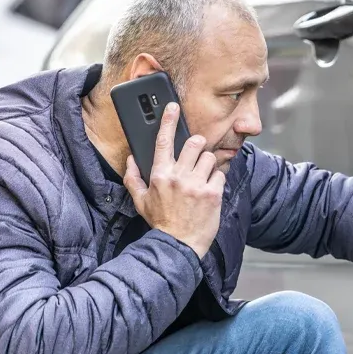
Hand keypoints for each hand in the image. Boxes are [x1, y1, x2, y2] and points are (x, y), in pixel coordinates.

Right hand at [123, 102, 223, 257]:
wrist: (178, 245)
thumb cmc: (161, 223)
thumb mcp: (140, 201)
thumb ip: (133, 178)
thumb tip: (131, 159)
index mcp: (160, 175)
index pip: (164, 141)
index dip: (168, 121)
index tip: (173, 107)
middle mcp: (179, 177)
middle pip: (195, 143)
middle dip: (197, 146)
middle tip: (195, 156)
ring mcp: (197, 185)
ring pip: (210, 157)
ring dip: (208, 165)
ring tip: (202, 178)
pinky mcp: (213, 194)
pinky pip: (220, 175)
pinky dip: (217, 180)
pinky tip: (210, 191)